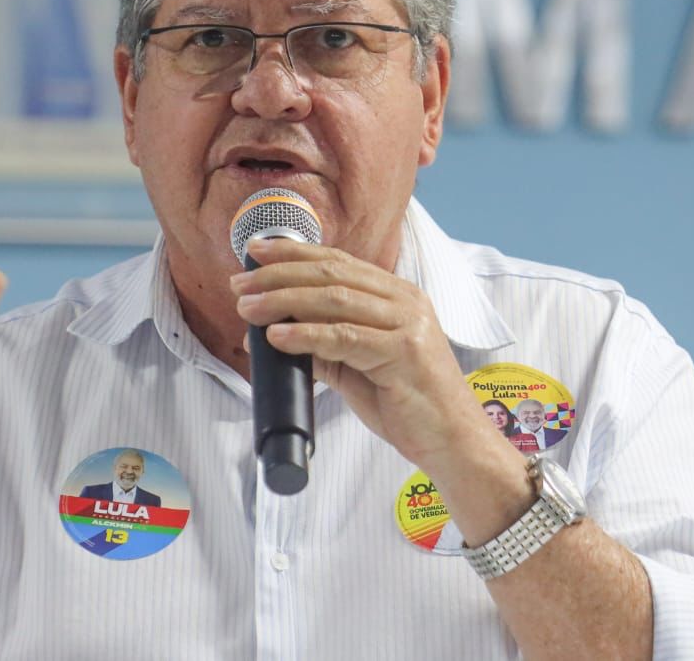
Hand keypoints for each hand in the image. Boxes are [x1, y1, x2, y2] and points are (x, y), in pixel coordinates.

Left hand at [231, 237, 484, 468]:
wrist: (453, 442)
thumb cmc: (409, 406)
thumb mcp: (360, 369)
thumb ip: (327, 347)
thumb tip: (278, 333)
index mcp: (398, 296)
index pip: (339, 261)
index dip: (293, 253)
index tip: (254, 252)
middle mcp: (405, 301)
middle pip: (332, 273)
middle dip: (279, 275)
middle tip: (239, 285)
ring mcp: (407, 324)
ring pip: (335, 299)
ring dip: (283, 300)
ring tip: (248, 308)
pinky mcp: (403, 353)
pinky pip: (345, 336)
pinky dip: (306, 334)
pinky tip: (278, 335)